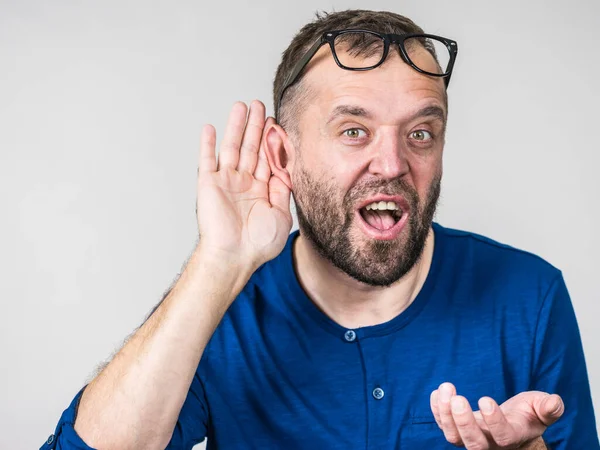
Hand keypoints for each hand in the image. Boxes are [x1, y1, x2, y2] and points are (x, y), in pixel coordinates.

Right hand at [196, 100, 292, 271]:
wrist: (235, 256)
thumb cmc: (259, 243)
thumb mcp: (282, 214)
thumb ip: (284, 189)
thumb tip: (288, 168)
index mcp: (261, 190)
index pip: (267, 159)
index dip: (272, 140)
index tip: (276, 122)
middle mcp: (244, 183)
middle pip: (251, 147)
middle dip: (256, 126)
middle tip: (259, 105)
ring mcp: (226, 182)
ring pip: (232, 147)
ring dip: (236, 127)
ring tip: (241, 106)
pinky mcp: (209, 184)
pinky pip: (208, 160)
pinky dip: (208, 144)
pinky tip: (211, 128)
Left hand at [430, 382, 563, 448]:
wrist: (512, 422)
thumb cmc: (528, 414)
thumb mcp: (541, 408)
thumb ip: (548, 407)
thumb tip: (554, 402)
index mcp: (513, 437)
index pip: (502, 436)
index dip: (493, 420)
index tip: (485, 398)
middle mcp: (490, 443)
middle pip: (474, 444)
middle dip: (464, 422)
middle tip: (458, 398)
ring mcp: (472, 438)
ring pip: (454, 438)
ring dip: (445, 414)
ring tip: (446, 389)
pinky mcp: (458, 429)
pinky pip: (443, 425)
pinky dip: (437, 410)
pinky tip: (437, 392)